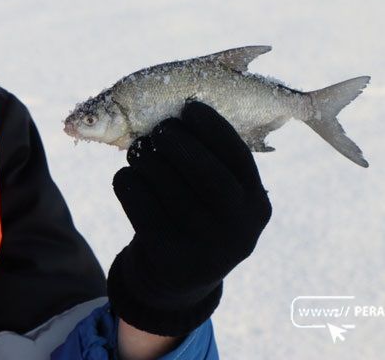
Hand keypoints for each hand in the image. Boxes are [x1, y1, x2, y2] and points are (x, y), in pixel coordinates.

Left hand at [107, 101, 271, 336]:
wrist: (177, 278)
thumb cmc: (199, 215)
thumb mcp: (221, 194)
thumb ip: (213, 159)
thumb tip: (181, 107)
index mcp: (256, 205)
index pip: (238, 157)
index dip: (212, 127)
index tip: (189, 107)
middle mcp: (238, 230)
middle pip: (206, 174)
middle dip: (179, 142)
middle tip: (160, 129)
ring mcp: (205, 249)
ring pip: (168, 187)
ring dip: (147, 158)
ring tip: (140, 150)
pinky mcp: (169, 257)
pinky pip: (140, 204)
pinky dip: (128, 180)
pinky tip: (129, 175)